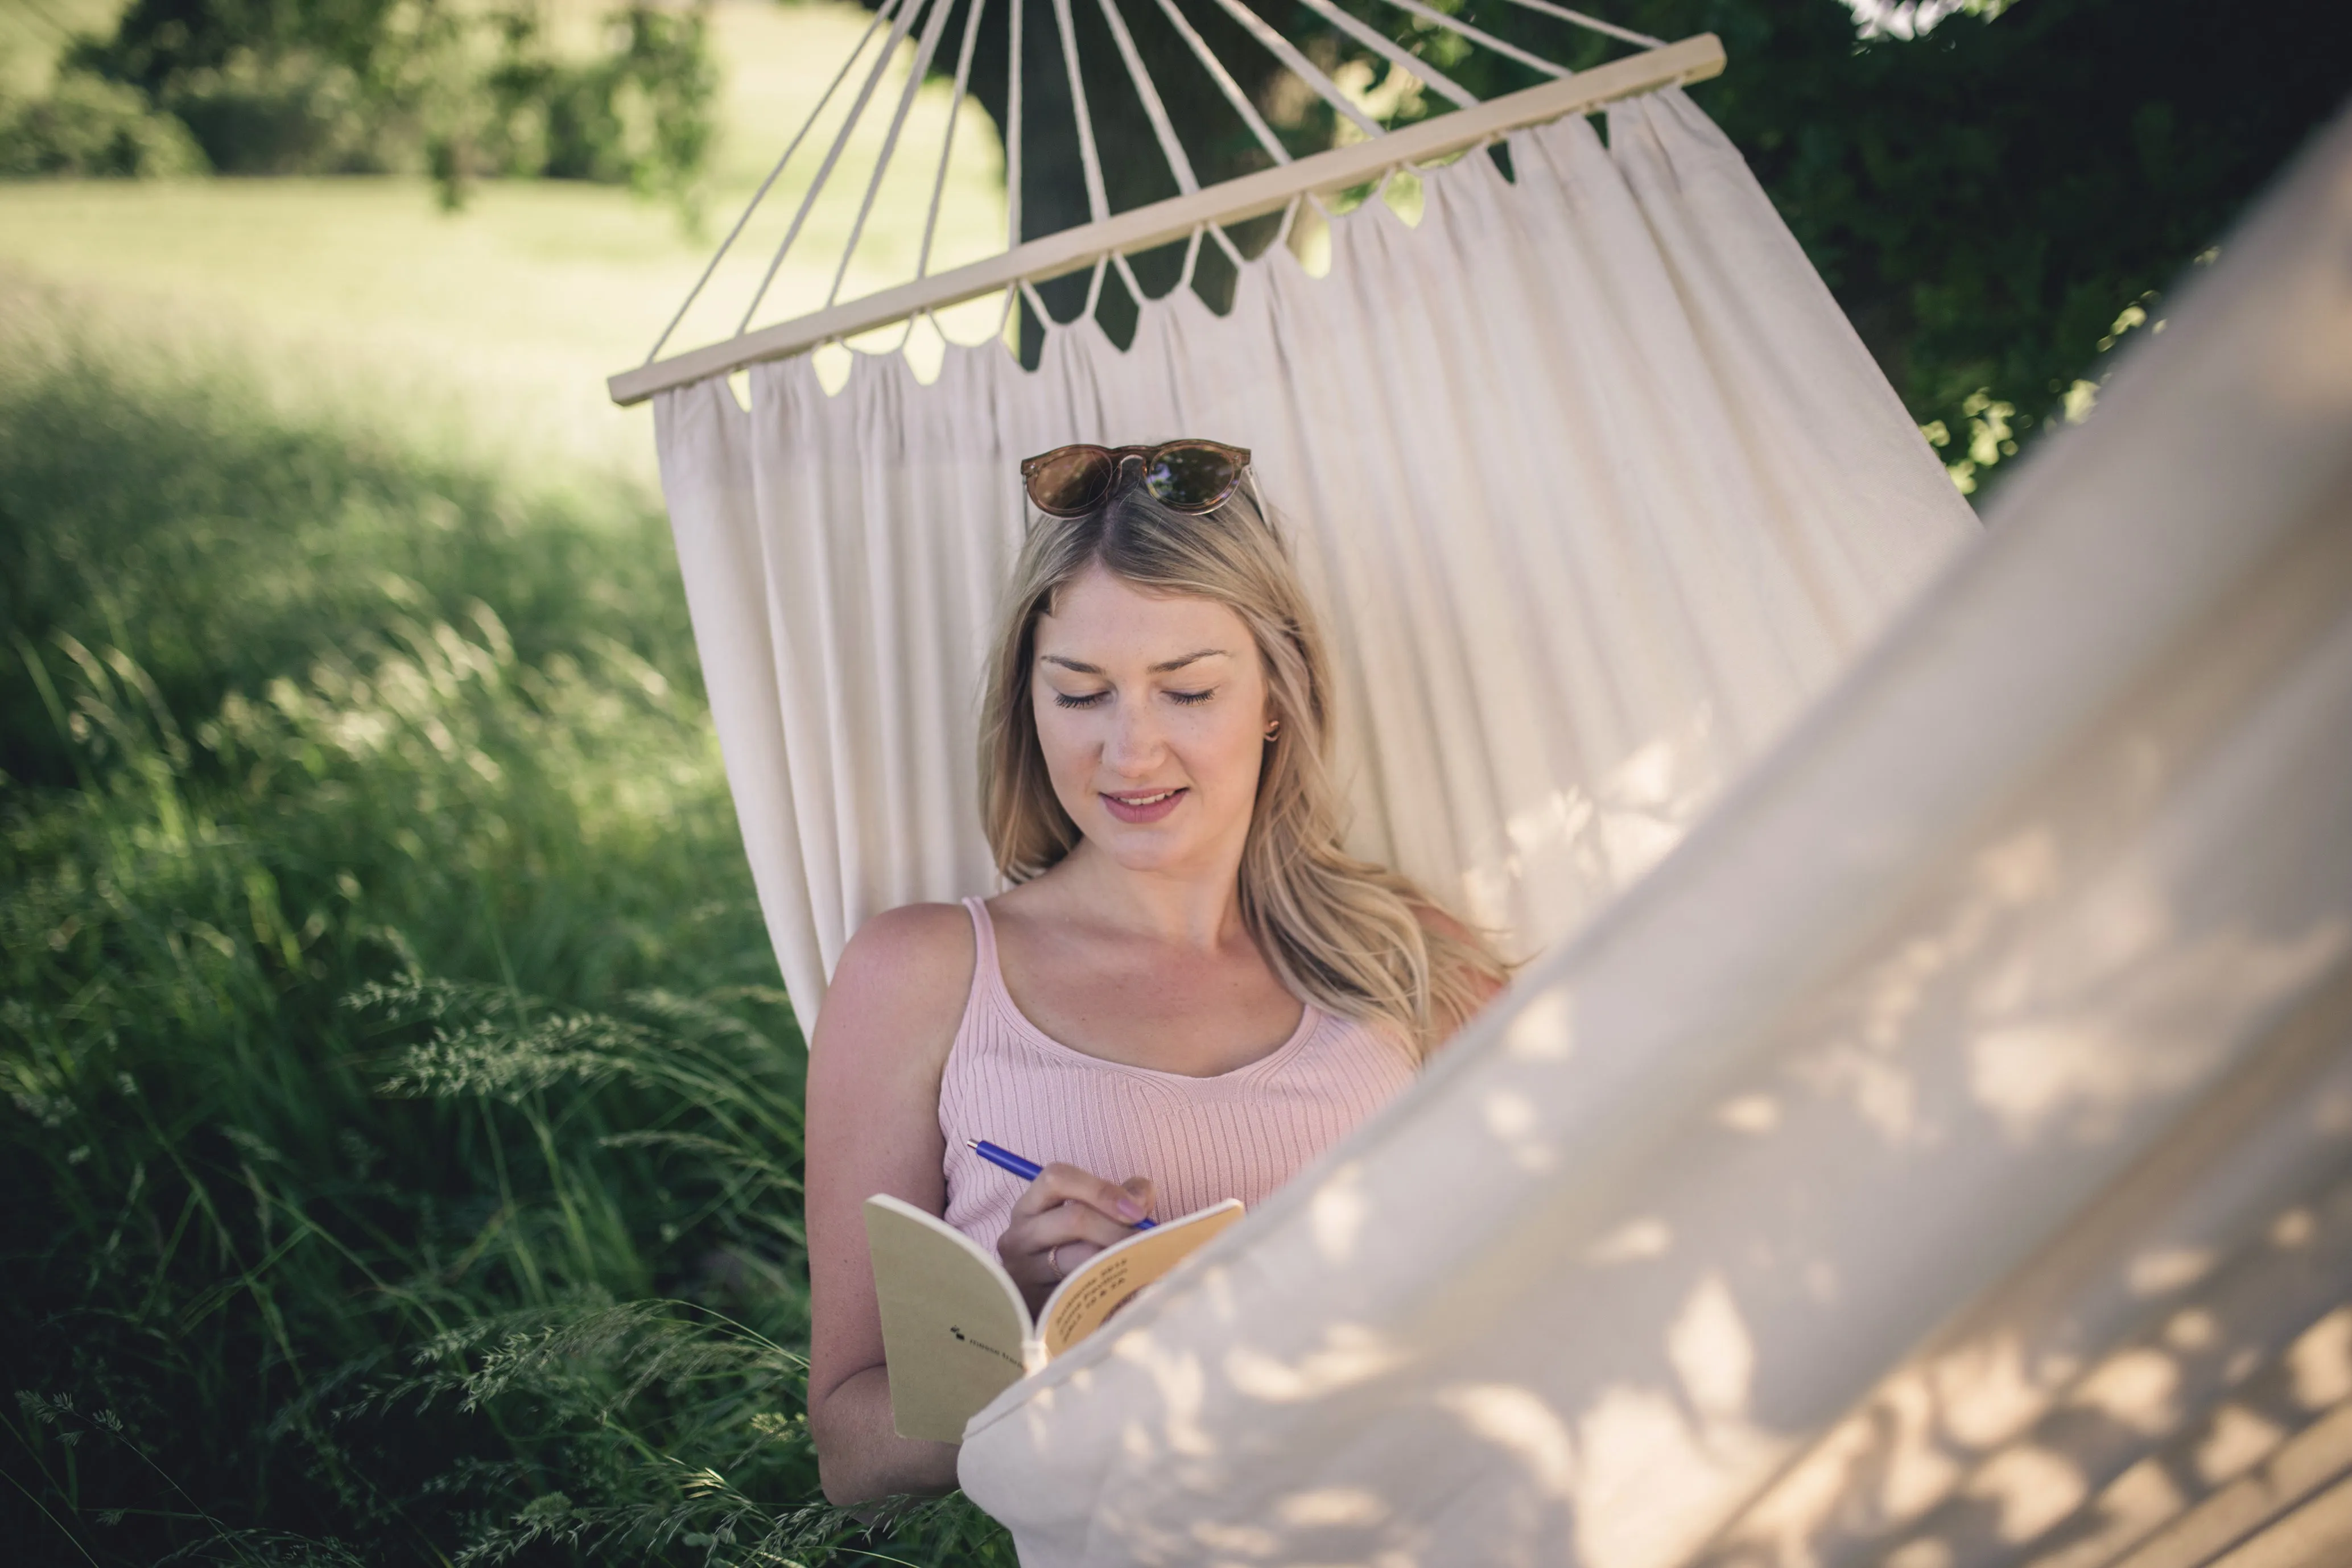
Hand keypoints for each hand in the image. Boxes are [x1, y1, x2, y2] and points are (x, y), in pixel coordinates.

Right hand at [995, 1164, 1154, 1308]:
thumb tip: (1141, 1198)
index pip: (1057, 1178)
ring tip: (1139, 1262)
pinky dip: (1109, 1287)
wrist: (1040, 1301)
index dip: (1101, 1189)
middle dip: (1118, 1228)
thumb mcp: (1085, 1214)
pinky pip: (1080, 1294)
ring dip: (1116, 1258)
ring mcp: (1023, 1272)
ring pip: (1079, 1260)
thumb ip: (1119, 1196)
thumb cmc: (1070, 1249)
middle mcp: (1018, 1236)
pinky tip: (1126, 1286)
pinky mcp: (1035, 1305)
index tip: (1137, 1210)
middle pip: (1074, 1219)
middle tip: (1146, 1241)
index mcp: (1029, 1206)